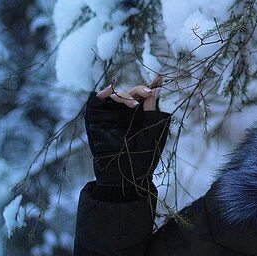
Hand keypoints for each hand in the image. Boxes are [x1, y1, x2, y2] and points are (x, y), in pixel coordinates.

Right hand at [85, 75, 170, 189]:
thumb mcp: (153, 133)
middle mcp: (125, 114)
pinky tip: (111, 91)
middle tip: (149, 92)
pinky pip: (96, 102)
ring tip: (134, 105)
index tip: (161, 78)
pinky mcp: (96, 120)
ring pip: (116, 95)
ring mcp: (110, 116)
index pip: (145, 97)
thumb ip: (153, 112)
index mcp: (141, 116)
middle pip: (131, 93)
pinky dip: (103, 94)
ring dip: (125, 95)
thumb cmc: (144, 158)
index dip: (152, 86)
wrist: (126, 177)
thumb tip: (155, 91)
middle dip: (139, 90)